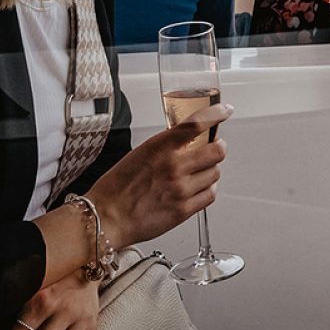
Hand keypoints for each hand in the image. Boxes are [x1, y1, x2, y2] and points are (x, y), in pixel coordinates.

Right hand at [88, 107, 229, 246]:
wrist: (106, 218)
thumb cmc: (117, 187)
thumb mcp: (140, 153)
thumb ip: (166, 146)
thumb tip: (188, 140)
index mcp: (160, 147)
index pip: (197, 123)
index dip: (216, 114)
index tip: (224, 111)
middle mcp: (174, 166)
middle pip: (217, 150)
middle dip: (217, 147)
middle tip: (213, 148)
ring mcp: (181, 189)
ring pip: (215, 172)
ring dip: (210, 170)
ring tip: (197, 173)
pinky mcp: (184, 210)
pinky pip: (211, 194)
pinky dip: (208, 189)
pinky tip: (197, 188)